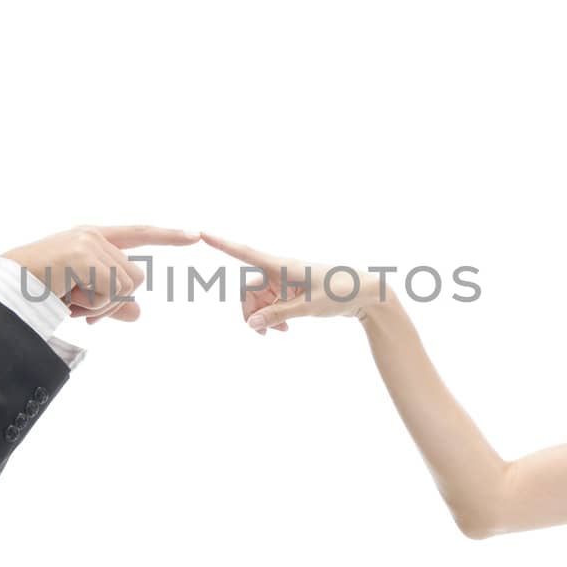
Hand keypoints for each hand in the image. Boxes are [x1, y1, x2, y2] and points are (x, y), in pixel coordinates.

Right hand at [4, 225, 198, 323]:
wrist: (2, 292)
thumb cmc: (36, 294)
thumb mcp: (79, 300)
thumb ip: (110, 303)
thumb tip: (138, 314)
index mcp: (91, 239)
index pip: (138, 234)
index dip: (168, 236)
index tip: (196, 235)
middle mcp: (92, 236)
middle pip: (135, 279)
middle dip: (112, 303)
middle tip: (78, 307)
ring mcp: (88, 243)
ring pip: (126, 288)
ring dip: (99, 305)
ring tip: (69, 300)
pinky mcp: (83, 255)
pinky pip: (110, 293)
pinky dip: (91, 305)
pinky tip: (67, 297)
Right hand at [199, 231, 392, 333]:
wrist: (366, 294)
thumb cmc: (341, 293)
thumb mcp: (309, 306)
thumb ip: (279, 315)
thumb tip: (252, 324)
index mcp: (282, 266)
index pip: (245, 252)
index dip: (221, 244)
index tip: (200, 232)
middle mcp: (280, 270)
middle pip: (249, 288)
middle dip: (251, 311)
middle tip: (262, 334)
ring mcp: (286, 280)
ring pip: (260, 298)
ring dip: (264, 317)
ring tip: (281, 332)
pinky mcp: (293, 290)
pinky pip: (272, 303)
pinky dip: (274, 316)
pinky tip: (285, 328)